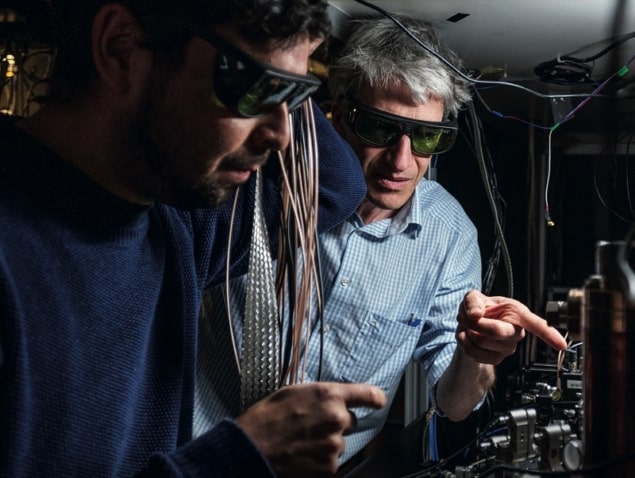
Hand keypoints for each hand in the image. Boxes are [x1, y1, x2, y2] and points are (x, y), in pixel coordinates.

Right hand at [236, 382, 385, 477]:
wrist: (252, 446)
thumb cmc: (268, 416)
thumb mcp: (294, 391)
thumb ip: (321, 394)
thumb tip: (335, 398)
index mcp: (329, 395)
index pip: (368, 395)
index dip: (375, 398)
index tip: (378, 401)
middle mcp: (337, 418)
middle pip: (351, 420)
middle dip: (336, 423)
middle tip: (313, 425)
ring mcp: (334, 444)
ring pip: (340, 442)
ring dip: (328, 442)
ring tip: (303, 441)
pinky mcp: (330, 466)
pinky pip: (333, 460)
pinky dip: (322, 459)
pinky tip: (304, 454)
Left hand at [456, 290, 566, 364]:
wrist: (468, 326)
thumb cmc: (478, 309)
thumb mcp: (473, 297)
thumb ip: (472, 301)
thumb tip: (475, 314)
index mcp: (517, 313)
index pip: (536, 324)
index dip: (549, 333)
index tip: (561, 344)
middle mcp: (516, 332)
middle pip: (498, 332)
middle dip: (477, 323)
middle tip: (471, 316)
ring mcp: (507, 347)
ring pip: (483, 343)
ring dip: (468, 332)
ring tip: (470, 325)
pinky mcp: (496, 358)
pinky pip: (476, 354)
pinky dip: (465, 343)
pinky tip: (468, 336)